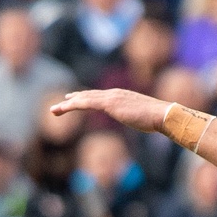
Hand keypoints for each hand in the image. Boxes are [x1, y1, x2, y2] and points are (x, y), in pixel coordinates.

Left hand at [51, 87, 168, 132]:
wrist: (162, 115)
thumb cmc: (155, 119)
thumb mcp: (141, 119)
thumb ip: (135, 118)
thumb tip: (140, 122)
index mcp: (120, 96)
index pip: (97, 97)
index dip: (83, 98)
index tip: (72, 99)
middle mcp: (114, 94)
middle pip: (87, 96)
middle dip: (71, 101)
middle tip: (57, 107)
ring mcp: (111, 97)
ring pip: (84, 99)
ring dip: (67, 105)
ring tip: (54, 111)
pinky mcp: (109, 103)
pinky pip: (87, 103)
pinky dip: (74, 104)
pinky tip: (65, 107)